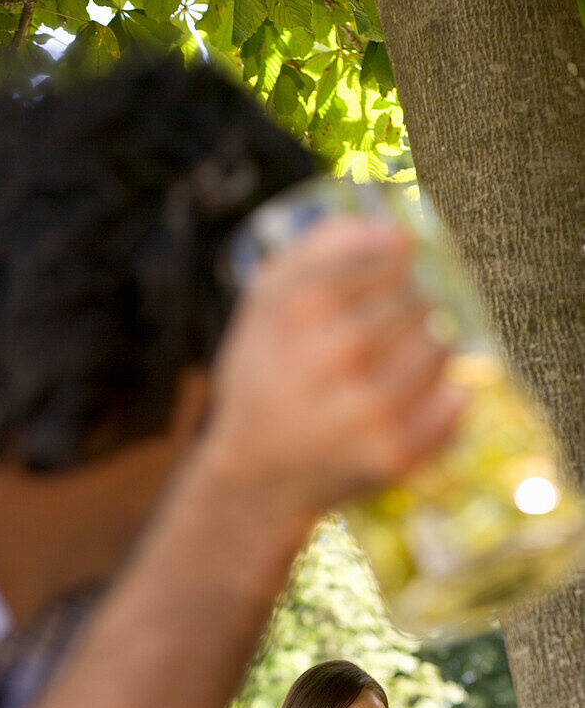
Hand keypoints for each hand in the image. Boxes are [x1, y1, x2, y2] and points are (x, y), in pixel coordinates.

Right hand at [206, 214, 465, 515]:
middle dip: (408, 315)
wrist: (253, 474)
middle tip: (379, 342)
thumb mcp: (265, 296)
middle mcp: (339, 352)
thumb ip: (321, 245)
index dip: (390, 275)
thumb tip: (398, 233)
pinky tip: (412, 403)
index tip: (372, 297)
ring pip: (442, 346)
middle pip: (420, 302)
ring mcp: (368, 406)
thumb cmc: (263, 377)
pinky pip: (453, 402)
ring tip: (394, 371)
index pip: (394, 259)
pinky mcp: (392, 453)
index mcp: (305, 305)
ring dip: (428, 352)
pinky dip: (445, 399)